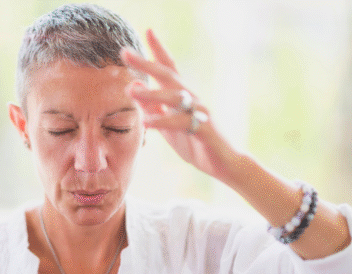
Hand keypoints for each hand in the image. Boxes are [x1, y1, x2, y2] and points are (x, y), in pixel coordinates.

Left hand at [122, 29, 240, 182]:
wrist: (226, 164)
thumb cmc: (197, 144)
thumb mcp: (169, 126)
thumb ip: (153, 108)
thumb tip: (133, 88)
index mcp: (184, 96)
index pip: (169, 68)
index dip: (158, 50)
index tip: (148, 31)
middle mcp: (192, 99)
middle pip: (168, 75)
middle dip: (147, 62)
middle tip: (125, 52)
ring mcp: (200, 112)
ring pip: (175, 97)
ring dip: (152, 93)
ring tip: (131, 91)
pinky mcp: (205, 129)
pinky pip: (182, 123)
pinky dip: (163, 122)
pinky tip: (147, 122)